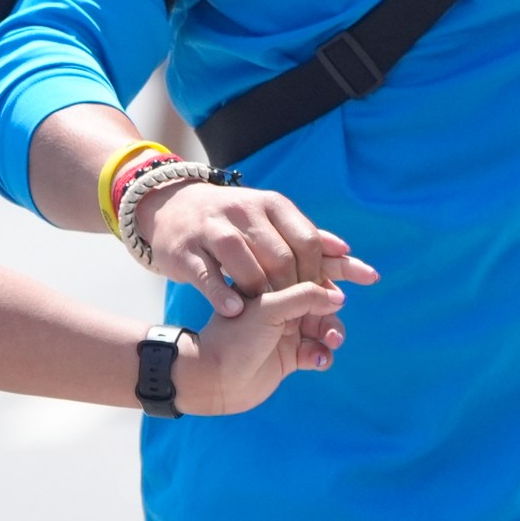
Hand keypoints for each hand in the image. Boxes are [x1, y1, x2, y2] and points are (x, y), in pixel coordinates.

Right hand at [134, 179, 377, 335]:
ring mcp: (211, 229)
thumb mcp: (270, 221)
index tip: (322, 298)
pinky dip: (223, 294)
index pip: (306, 241)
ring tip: (267, 315)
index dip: (318, 273)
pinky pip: (207, 273)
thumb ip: (308, 239)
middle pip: (279, 256)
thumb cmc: (233, 223)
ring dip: (261, 293)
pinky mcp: (185, 249)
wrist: (172, 208)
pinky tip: (236, 310)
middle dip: (293, 290)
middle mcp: (243, 211)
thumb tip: (347, 254)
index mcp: (271, 205)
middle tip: (297, 316)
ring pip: (245, 263)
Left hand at [176, 279, 346, 413]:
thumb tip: (339, 295)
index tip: (369, 274)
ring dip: (332, 331)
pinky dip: (322, 354)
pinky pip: (318, 351)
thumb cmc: (233, 338)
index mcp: (271, 282)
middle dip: (340, 303)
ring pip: (325, 325)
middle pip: (323, 296)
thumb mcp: (268, 309)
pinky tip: (316, 360)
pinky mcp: (290, 356)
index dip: (341, 266)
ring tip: (330, 341)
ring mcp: (286, 329)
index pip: (310, 265)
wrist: (212, 379)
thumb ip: (304, 297)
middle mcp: (280, 303)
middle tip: (356, 314)